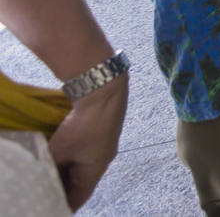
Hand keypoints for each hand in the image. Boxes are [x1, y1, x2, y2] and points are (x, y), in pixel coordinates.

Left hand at [47, 75, 126, 210]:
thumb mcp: (60, 149)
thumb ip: (49, 164)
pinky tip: (60, 153)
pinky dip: (71, 156)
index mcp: (96, 169)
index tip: (53, 207)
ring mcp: (103, 145)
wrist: (104, 91)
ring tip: (49, 172)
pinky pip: (84, 151)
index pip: (80, 196)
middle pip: (81, 181)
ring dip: (67, 169)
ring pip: (82, 165)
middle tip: (46, 190)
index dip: (66, 204)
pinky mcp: (100, 132)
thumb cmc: (85, 125)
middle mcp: (103, 160)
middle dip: (64, 186)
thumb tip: (38, 172)